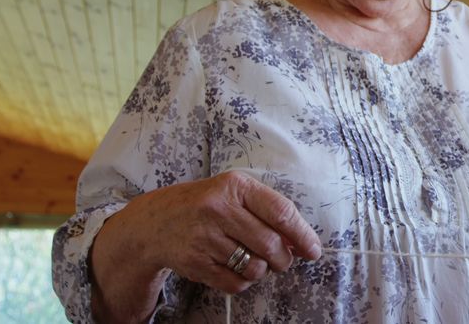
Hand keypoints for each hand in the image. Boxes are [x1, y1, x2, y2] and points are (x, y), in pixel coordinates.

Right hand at [94, 171, 321, 298]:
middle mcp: (218, 209)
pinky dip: (243, 282)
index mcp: (235, 186)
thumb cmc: (206, 205)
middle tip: (282, 260)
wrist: (154, 222)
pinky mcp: (194, 262)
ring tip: (254, 260)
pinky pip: (235, 283)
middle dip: (283, 258)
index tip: (313, 250)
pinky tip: (235, 269)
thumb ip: (267, 211)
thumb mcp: (233, 194)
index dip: (302, 234)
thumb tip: (302, 242)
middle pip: (271, 244)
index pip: (281, 211)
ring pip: (254, 267)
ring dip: (262, 271)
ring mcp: (204, 237)